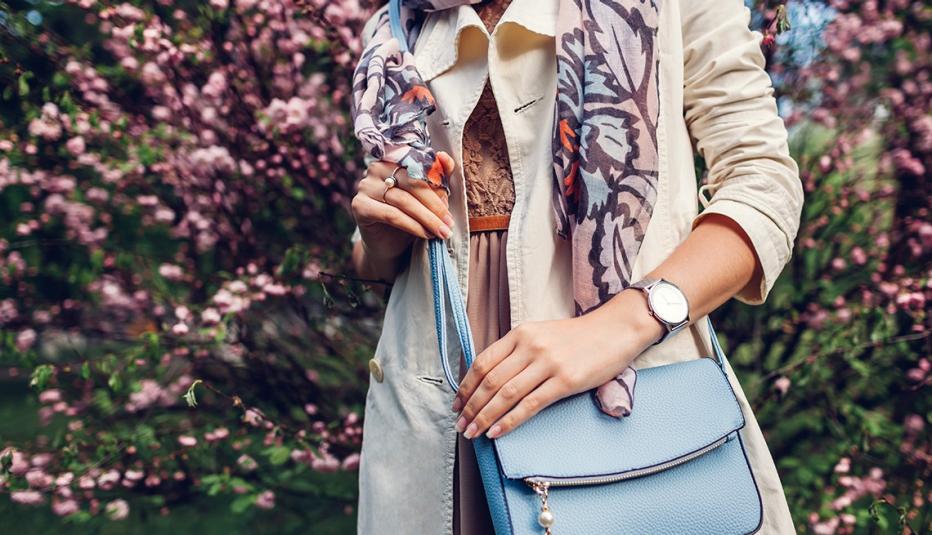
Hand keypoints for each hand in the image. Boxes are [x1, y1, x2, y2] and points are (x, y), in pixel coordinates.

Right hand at [350, 153, 455, 260]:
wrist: (389, 245)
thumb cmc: (411, 217)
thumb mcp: (428, 197)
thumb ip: (439, 176)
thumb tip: (445, 157)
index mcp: (394, 159)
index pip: (418, 166)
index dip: (437, 184)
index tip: (451, 204)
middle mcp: (376, 168)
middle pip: (411, 182)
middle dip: (434, 204)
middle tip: (449, 223)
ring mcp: (365, 186)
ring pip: (403, 200)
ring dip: (427, 218)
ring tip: (442, 232)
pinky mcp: (359, 206)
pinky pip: (391, 215)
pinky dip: (412, 226)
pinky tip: (425, 235)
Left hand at [451, 289, 663, 439]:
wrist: (615, 330)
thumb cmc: (578, 337)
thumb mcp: (541, 334)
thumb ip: (517, 351)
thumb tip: (491, 379)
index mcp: (520, 333)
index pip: (483, 361)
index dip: (466, 385)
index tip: (458, 403)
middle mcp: (531, 346)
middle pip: (490, 380)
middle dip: (471, 406)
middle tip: (461, 424)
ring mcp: (548, 363)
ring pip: (506, 394)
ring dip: (485, 417)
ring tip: (473, 432)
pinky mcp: (565, 381)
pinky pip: (530, 405)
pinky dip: (509, 421)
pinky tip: (497, 432)